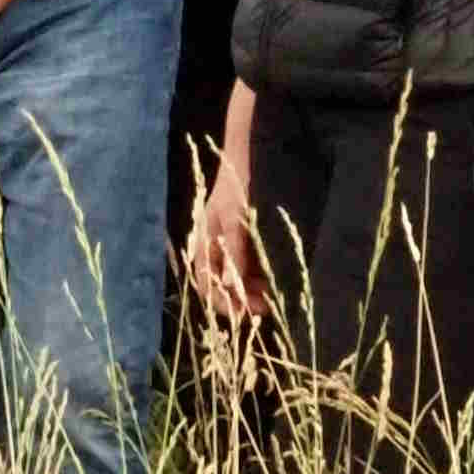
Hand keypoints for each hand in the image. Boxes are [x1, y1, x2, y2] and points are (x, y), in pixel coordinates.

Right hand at [186, 149, 263, 324]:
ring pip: (235, 278)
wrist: (247, 159)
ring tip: (270, 299)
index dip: (221, 302)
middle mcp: (213, 247)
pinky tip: (270, 283)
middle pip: (219, 284)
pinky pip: (246, 267)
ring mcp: (228, 245)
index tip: (243, 314)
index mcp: (203, 242)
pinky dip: (256, 278)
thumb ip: (234, 253)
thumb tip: (231, 287)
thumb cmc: (238, 186)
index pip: (205, 282)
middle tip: (263, 310)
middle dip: (239, 300)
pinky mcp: (242, 241)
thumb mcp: (237, 219)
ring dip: (249, 291)